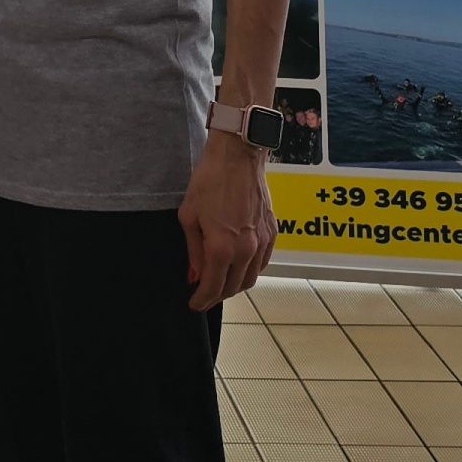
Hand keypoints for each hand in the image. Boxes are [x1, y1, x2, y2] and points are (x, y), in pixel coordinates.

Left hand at [178, 134, 275, 311]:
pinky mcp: (272, 232)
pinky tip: (238, 266)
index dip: (201, 300)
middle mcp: (245, 250)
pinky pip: (262, 262)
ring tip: (220, 282)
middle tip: (203, 294)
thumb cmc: (209, 181)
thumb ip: (193, 250)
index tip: (193, 304)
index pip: (212, 288)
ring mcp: (261, 242)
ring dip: (235, 286)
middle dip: (217, 295)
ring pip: (251, 278)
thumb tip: (194, 276)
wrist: (237, 157)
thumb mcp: (189, 216)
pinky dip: (250, 270)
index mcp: (222, 248)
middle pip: (233, 288)